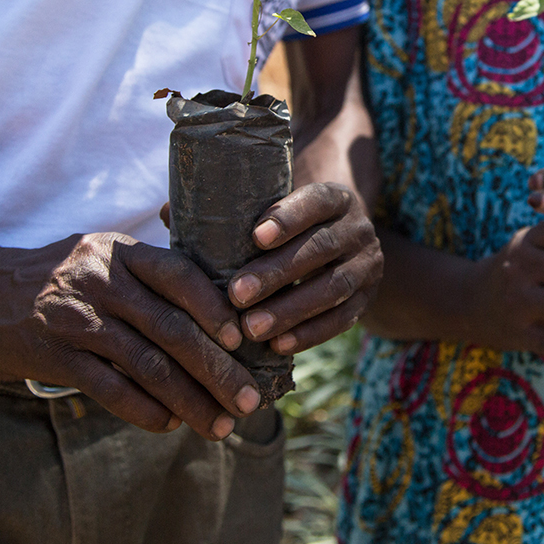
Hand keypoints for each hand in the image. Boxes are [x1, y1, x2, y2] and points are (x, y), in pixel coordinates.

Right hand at [0, 234, 260, 440]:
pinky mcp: (56, 357)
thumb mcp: (104, 252)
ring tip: (221, 423)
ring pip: (148, 366)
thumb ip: (152, 272)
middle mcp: (102, 283)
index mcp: (121, 252)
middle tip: (250, 399)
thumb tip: (222, 306)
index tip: (244, 340)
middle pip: (173, 330)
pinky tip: (170, 424)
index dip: (215, 308)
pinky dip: (145, 411)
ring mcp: (78, 321)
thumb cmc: (60, 273)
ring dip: (191, 400)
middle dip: (219, 369)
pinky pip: (111, 389)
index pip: (180, 274)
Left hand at [224, 183, 382, 354]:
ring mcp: (367, 265)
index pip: (317, 201)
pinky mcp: (368, 299)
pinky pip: (343, 320)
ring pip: (333, 288)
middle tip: (238, 293)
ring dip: (290, 310)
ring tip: (251, 327)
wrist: (347, 250)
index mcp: (337, 198)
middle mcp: (358, 229)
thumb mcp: (284, 213)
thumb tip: (175, 216)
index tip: (254, 237)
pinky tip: (278, 345)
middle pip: (321, 247)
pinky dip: (310, 334)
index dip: (288, 219)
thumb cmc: (296, 229)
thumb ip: (243, 216)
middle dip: (278, 272)